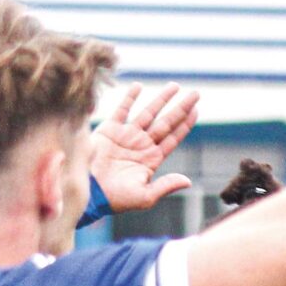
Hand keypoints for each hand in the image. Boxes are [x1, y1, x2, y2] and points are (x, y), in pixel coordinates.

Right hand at [87, 82, 198, 213]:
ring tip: (174, 86)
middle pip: (166, 122)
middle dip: (180, 108)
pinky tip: (139, 86)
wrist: (89, 192)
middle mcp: (142, 145)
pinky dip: (130, 98)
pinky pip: (122, 110)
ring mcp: (127, 136)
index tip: (196, 110)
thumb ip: (165, 185)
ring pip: (148, 113)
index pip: (173, 138)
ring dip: (161, 100)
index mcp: (152, 159)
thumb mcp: (145, 196)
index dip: (185, 125)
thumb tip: (188, 181)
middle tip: (195, 94)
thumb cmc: (116, 199)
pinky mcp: (109, 130)